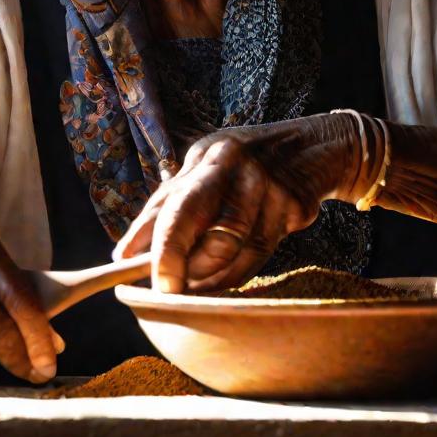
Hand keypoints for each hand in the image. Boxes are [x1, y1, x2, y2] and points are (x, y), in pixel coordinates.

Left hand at [113, 112, 381, 293]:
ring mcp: (269, 186)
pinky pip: (262, 252)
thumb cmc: (241, 167)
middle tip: (169, 288)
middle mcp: (238, 166)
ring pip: (237, 248)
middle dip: (184, 262)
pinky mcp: (294, 207)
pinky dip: (239, 272)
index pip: (175, 203)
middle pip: (209, 223)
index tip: (138, 275)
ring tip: (195, 286)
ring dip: (212, 276)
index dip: (156, 243)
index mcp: (209, 156)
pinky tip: (223, 278)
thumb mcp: (202, 173)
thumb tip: (122, 255)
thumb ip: (164, 210)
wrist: (314, 148)